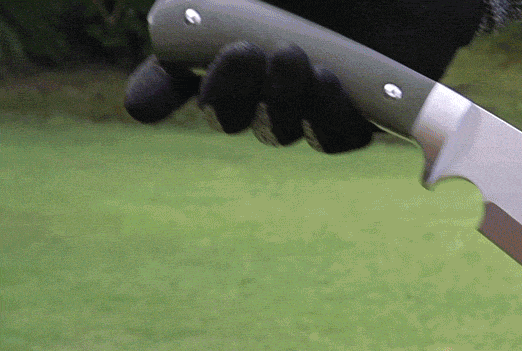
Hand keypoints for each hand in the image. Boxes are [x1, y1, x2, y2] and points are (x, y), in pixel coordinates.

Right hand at [124, 0, 481, 152]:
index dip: (158, 91)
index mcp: (230, 36)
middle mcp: (268, 75)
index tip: (148, 101)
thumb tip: (161, 32)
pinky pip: (335, 139)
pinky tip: (329, 82)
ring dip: (278, 103)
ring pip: (279, 130)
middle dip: (227, 90)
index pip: (176, 77)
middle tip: (246, 52)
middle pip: (227, 113)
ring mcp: (315, 97)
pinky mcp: (365, 115)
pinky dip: (326, 117)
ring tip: (296, 58)